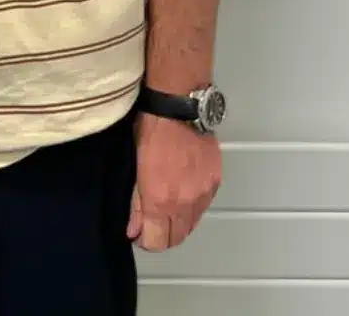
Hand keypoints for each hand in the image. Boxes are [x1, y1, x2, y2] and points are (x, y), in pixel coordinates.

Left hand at [125, 112, 221, 250]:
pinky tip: (182, 188)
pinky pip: (203, 205)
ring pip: (191, 223)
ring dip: (178, 220)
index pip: (157, 242)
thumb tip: (133, 230)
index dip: (145, 240)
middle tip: (150, 219)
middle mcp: (186, 203)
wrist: (179, 106)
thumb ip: (135, 203)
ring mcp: (204, 193)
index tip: (139, 230)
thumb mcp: (134, 165)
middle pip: (176, 238)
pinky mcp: (215, 181)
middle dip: (162, 234)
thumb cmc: (150, 129)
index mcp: (161, 200)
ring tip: (166, 201)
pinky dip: (192, 204)